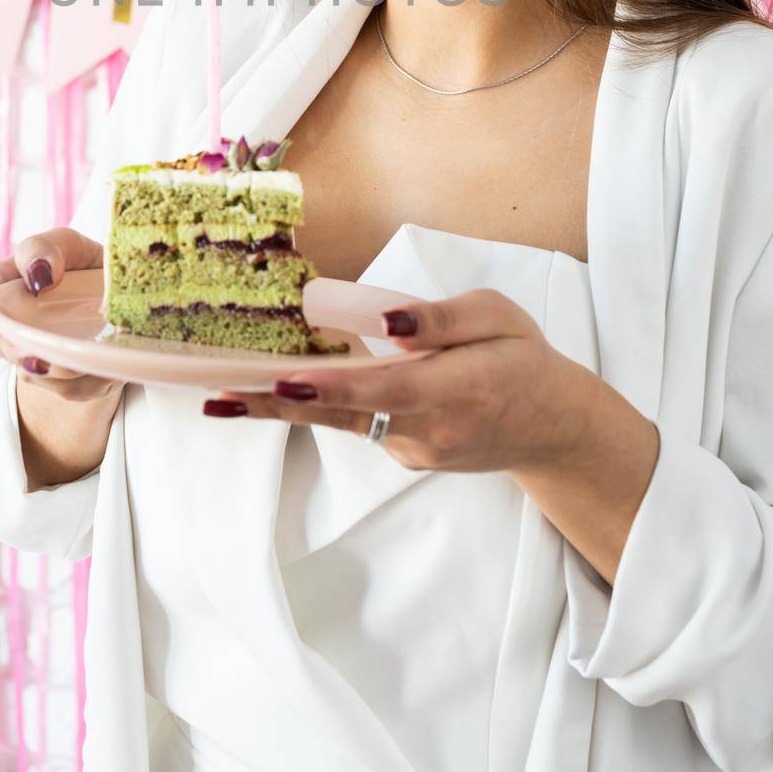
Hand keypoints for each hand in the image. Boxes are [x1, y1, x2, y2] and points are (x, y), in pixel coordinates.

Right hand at [0, 227, 122, 404]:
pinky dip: (90, 379)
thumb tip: (39, 277)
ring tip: (86, 360)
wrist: (131, 308)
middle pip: (4, 341)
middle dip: (18, 353)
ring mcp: (38, 354)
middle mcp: (18, 322)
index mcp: (14, 283)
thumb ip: (49, 249)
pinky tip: (104, 368)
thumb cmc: (94, 267)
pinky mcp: (64, 382)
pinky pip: (70, 389)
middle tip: (36, 360)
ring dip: (60, 370)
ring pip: (36, 372)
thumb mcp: (74, 247)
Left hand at [205, 286, 587, 474]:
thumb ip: (440, 319)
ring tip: (222, 397)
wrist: (552, 427)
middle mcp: (427, 428)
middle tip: (219, 399)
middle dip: (277, 407)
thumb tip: (388, 323)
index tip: (286, 383)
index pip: (383, 389)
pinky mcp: (404, 454)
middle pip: (343, 415)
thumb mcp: (496, 317)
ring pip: (342, 422)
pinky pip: (359, 422)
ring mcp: (412, 449)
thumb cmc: (522, 359)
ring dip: (283, 409)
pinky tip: (297, 384)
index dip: (332, 388)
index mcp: (454, 387)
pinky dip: (325, 404)